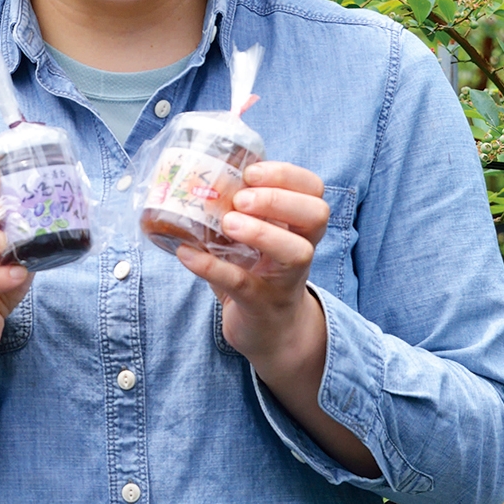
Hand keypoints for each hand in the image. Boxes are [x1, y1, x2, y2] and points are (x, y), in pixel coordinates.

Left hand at [175, 160, 328, 369]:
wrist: (270, 332)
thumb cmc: (257, 273)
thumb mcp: (254, 238)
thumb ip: (236, 211)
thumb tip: (192, 179)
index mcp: (299, 226)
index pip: (312, 189)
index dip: (287, 175)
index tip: (250, 172)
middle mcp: (302, 249)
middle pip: (316, 214)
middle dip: (279, 199)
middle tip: (241, 198)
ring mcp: (285, 279)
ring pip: (296, 252)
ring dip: (262, 232)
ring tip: (227, 223)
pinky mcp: (261, 305)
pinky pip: (242, 284)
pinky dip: (212, 268)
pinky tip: (187, 254)